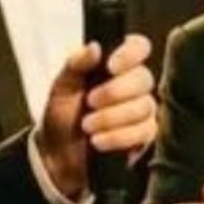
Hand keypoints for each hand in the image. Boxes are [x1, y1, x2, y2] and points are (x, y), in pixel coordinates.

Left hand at [36, 32, 154, 202]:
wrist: (58, 156)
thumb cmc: (62, 118)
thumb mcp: (61, 88)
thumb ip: (75, 65)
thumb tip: (94, 47)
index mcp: (115, 66)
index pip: (138, 47)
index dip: (130, 54)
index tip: (110, 66)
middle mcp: (133, 85)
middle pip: (144, 78)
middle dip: (115, 92)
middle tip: (90, 102)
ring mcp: (142, 110)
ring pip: (144, 107)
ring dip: (111, 118)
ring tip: (87, 126)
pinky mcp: (144, 135)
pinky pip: (143, 132)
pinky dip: (117, 137)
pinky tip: (98, 141)